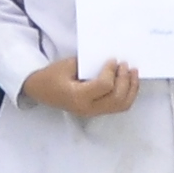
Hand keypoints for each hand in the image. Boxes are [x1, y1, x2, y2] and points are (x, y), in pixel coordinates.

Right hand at [26, 58, 140, 118]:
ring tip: (133, 73)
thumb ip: (89, 64)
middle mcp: (88, 108)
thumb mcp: (67, 65)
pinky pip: (118, 107)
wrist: (40, 90)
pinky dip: (127, 95)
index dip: (112, 72)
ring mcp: (93, 112)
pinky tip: (129, 83)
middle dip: (125, 80)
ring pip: (121, 105)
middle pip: (116, 98)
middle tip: (126, 65)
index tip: (113, 60)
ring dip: (131, 89)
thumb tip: (111, 61)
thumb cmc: (51, 76)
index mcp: (78, 96)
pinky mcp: (97, 112)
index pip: (104, 86)